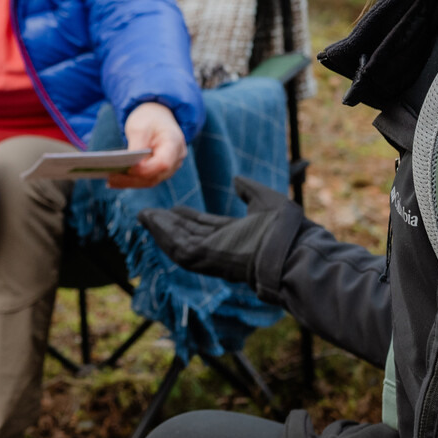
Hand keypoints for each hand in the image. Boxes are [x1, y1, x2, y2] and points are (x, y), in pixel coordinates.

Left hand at [108, 102, 186, 188]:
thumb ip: (137, 146)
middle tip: (111, 178)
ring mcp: (170, 167)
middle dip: (133, 179)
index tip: (128, 169)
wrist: (158, 116)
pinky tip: (115, 180)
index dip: (146, 169)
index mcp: (174, 143)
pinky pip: (147, 179)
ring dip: (130, 182)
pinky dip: (132, 180)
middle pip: (155, 175)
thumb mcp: (140, 127)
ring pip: (150, 181)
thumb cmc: (149, 119)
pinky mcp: (160, 171)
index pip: (163, 163)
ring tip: (110, 180)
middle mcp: (176, 158)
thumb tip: (129, 166)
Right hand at [138, 176, 298, 291]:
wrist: (292, 248)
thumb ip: (248, 190)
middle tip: (147, 213)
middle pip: (187, 235)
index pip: (205, 227)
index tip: (174, 208)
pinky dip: (163, 234)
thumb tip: (236, 179)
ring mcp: (212, 254)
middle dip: (167, 225)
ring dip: (160, 229)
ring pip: (179, 242)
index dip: (187, 218)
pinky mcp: (205, 258)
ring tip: (144, 215)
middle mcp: (221, 247)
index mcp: (235, 237)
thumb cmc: (285, 228)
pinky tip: (153, 221)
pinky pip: (178, 247)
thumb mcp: (264, 201)